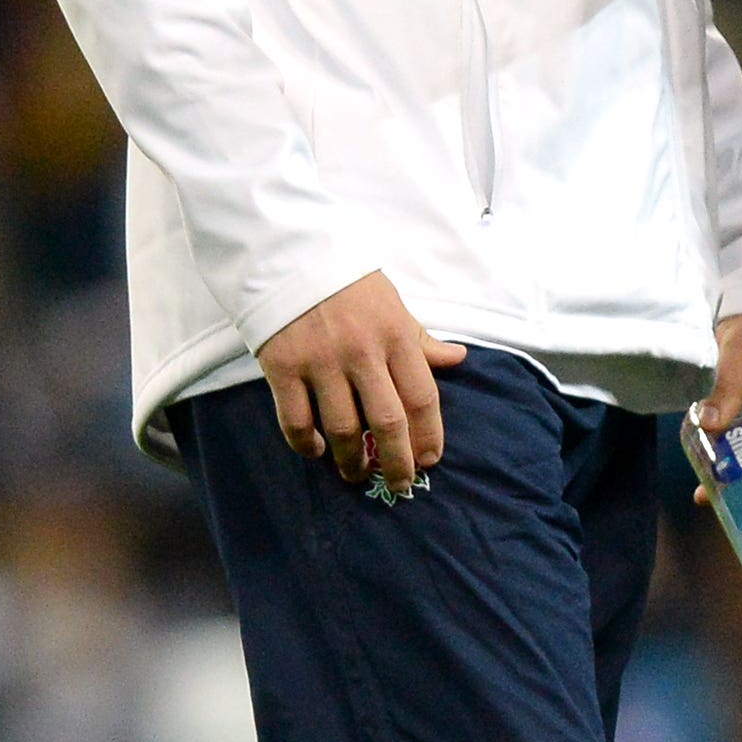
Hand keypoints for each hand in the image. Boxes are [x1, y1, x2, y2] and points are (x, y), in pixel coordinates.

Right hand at [256, 270, 467, 492]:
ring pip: (342, 428)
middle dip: (397, 462)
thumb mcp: (394, 305)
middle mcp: (362, 352)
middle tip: (400, 485)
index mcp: (396, 335)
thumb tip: (458, 359)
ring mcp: (321, 361)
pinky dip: (306, 444)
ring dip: (351, 461)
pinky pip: (296, 420)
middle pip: (387, 422)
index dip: (429, 436)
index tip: (430, 461)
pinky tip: (316, 451)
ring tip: (356, 474)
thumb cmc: (349, 284)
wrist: (290, 256)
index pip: (422, 397)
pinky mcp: (283, 367)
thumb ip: (421, 340)